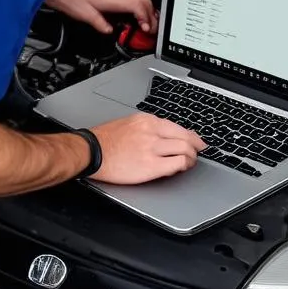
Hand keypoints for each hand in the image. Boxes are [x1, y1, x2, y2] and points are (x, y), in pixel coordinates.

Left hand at [46, 0, 156, 35]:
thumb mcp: (87, 16)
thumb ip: (102, 25)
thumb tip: (111, 31)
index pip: (140, 6)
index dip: (147, 19)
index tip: (146, 30)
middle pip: (144, 1)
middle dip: (152, 16)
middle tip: (151, 30)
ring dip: (146, 12)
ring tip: (146, 25)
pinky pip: (131, 0)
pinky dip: (137, 9)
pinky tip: (133, 17)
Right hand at [89, 113, 205, 184]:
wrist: (91, 152)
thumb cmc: (104, 140)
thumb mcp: (128, 124)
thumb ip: (147, 128)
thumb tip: (163, 136)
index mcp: (146, 120)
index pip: (177, 126)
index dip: (190, 136)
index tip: (195, 141)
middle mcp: (152, 131)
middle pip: (185, 137)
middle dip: (195, 146)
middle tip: (197, 153)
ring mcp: (152, 148)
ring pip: (185, 149)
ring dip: (191, 157)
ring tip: (189, 162)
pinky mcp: (151, 165)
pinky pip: (177, 163)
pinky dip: (183, 166)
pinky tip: (181, 168)